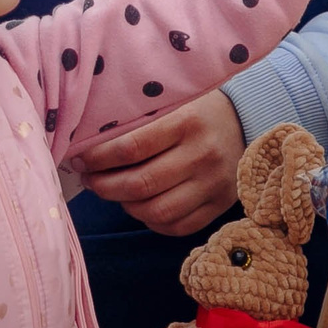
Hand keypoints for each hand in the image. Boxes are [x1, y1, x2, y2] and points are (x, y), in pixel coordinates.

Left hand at [74, 92, 245, 235]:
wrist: (247, 120)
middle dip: (105, 186)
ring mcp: (213, 184)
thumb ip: (138, 119)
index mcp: (187, 121)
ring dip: (126, 206)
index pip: (132, 147)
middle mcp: (202, 154)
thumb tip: (88, 144)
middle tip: (90, 180)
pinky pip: (177, 226)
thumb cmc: (196, 108)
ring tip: (114, 193)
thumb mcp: (172, 101)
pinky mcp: (219, 204)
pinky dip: (152, 221)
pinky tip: (141, 206)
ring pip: (157, 211)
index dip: (98, 159)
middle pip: (141, 184)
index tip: (80, 159)